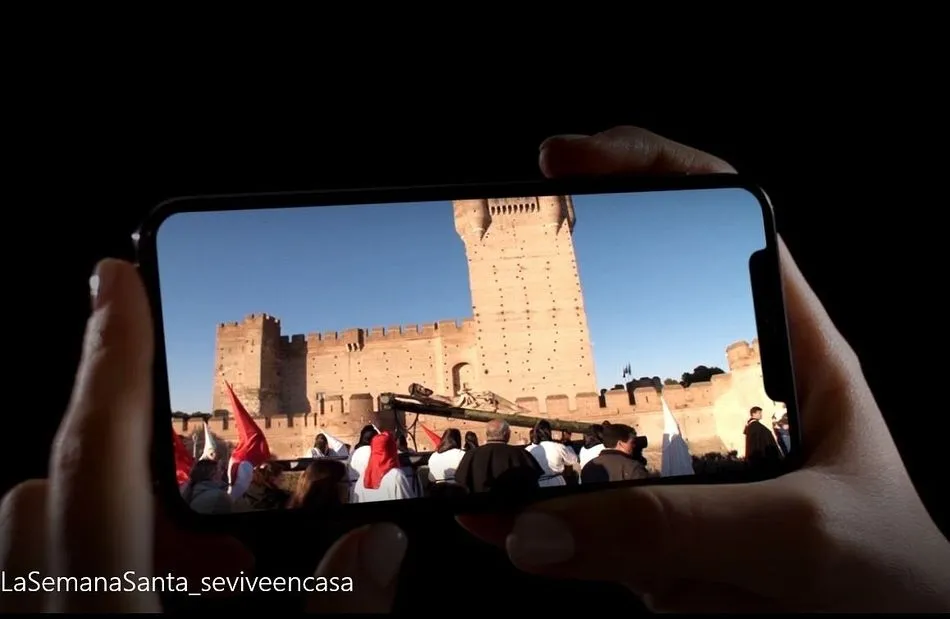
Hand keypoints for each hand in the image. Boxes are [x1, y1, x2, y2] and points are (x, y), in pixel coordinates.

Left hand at [0, 260, 406, 611]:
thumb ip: (339, 611)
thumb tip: (378, 545)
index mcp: (106, 612)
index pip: (98, 454)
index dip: (113, 353)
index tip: (116, 282)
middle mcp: (53, 615)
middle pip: (56, 481)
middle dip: (132, 451)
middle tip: (216, 490)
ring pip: (45, 531)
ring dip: (129, 512)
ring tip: (218, 565)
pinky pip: (57, 576)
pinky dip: (119, 557)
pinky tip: (187, 595)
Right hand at [460, 127, 949, 611]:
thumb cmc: (889, 577)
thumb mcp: (800, 534)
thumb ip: (677, 529)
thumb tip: (543, 528)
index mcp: (789, 352)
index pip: (721, 224)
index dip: (647, 171)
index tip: (570, 159)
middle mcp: (726, 393)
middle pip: (631, 313)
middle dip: (563, 295)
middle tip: (499, 273)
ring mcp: (682, 459)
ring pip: (590, 424)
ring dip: (536, 431)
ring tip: (485, 432)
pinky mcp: (655, 521)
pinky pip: (578, 507)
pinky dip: (529, 514)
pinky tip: (493, 515)